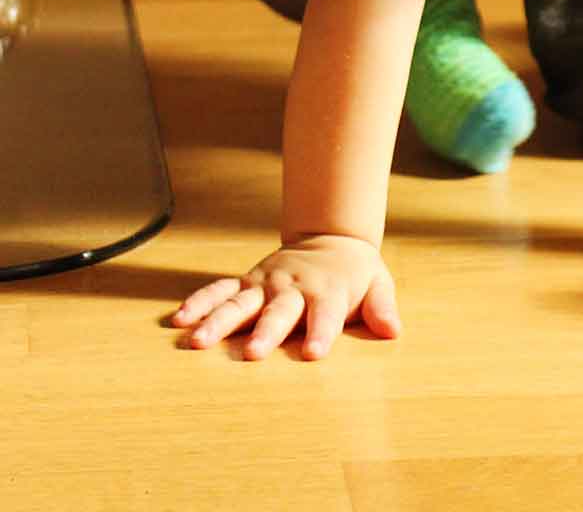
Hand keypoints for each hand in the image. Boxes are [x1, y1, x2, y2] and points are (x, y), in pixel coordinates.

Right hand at [171, 234, 400, 359]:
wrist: (331, 237)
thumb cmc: (355, 275)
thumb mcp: (378, 284)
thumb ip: (382, 307)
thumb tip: (393, 330)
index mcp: (327, 291)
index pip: (326, 315)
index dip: (321, 332)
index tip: (314, 353)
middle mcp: (292, 287)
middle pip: (279, 312)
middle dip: (266, 331)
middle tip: (252, 354)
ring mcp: (265, 283)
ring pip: (240, 302)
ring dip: (219, 321)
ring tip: (196, 341)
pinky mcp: (246, 281)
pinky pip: (219, 290)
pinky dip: (200, 302)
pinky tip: (179, 319)